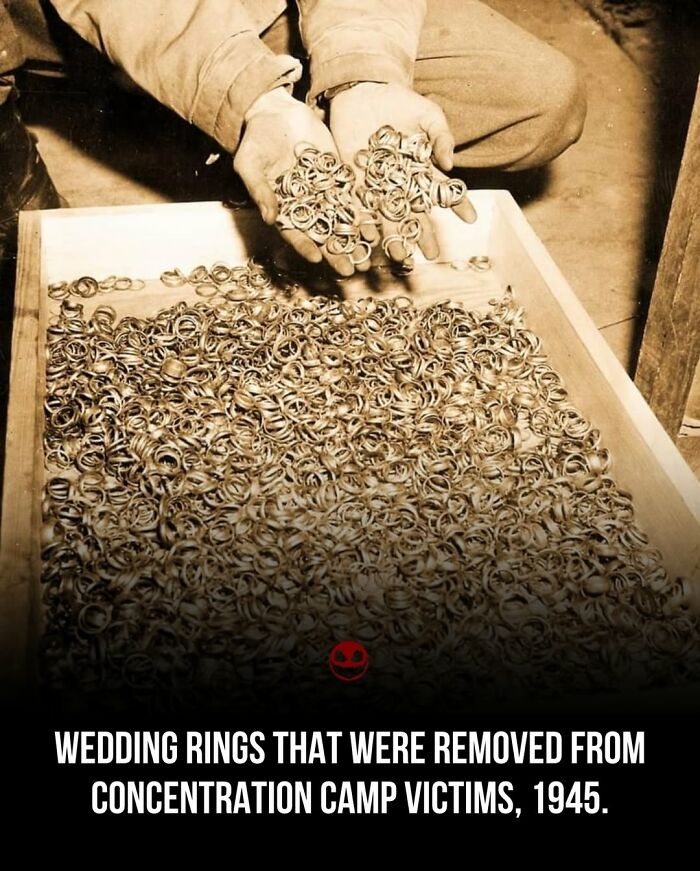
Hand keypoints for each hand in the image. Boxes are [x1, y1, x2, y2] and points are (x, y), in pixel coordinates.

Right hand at [234, 87, 358, 275]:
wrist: (274, 114)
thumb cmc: (255, 142)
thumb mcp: (249, 164)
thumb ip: (260, 191)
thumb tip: (269, 219)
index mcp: (283, 209)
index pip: (294, 233)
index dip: (305, 246)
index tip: (317, 259)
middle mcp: (305, 205)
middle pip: (323, 233)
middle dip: (337, 252)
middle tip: (351, 270)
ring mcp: (323, 191)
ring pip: (342, 218)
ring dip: (356, 236)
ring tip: (369, 250)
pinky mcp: (337, 175)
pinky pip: (352, 195)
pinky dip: (363, 209)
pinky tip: (376, 223)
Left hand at [329, 82, 476, 261]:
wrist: (364, 90)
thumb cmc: (400, 101)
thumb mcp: (428, 115)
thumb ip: (441, 137)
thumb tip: (450, 166)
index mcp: (422, 169)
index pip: (443, 191)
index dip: (458, 204)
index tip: (471, 219)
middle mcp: (401, 182)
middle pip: (415, 212)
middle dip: (424, 234)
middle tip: (431, 255)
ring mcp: (378, 184)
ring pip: (388, 215)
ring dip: (394, 236)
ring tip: (401, 256)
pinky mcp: (355, 180)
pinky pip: (360, 205)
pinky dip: (364, 221)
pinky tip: (369, 237)